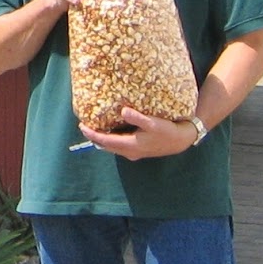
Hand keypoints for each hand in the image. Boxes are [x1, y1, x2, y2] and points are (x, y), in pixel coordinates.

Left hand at [76, 106, 196, 160]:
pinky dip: (111, 139)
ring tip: (94, 127)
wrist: (180, 141)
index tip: (82, 126)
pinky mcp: (137, 150)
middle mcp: (129, 152)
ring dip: (103, 138)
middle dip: (95, 136)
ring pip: (112, 147)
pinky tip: (111, 130)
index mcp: (130, 145)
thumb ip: (138, 118)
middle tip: (85, 125)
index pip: (106, 141)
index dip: (92, 134)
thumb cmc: (167, 131)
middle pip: (106, 145)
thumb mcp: (153, 123)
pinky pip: (119, 145)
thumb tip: (123, 111)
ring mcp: (133, 153)